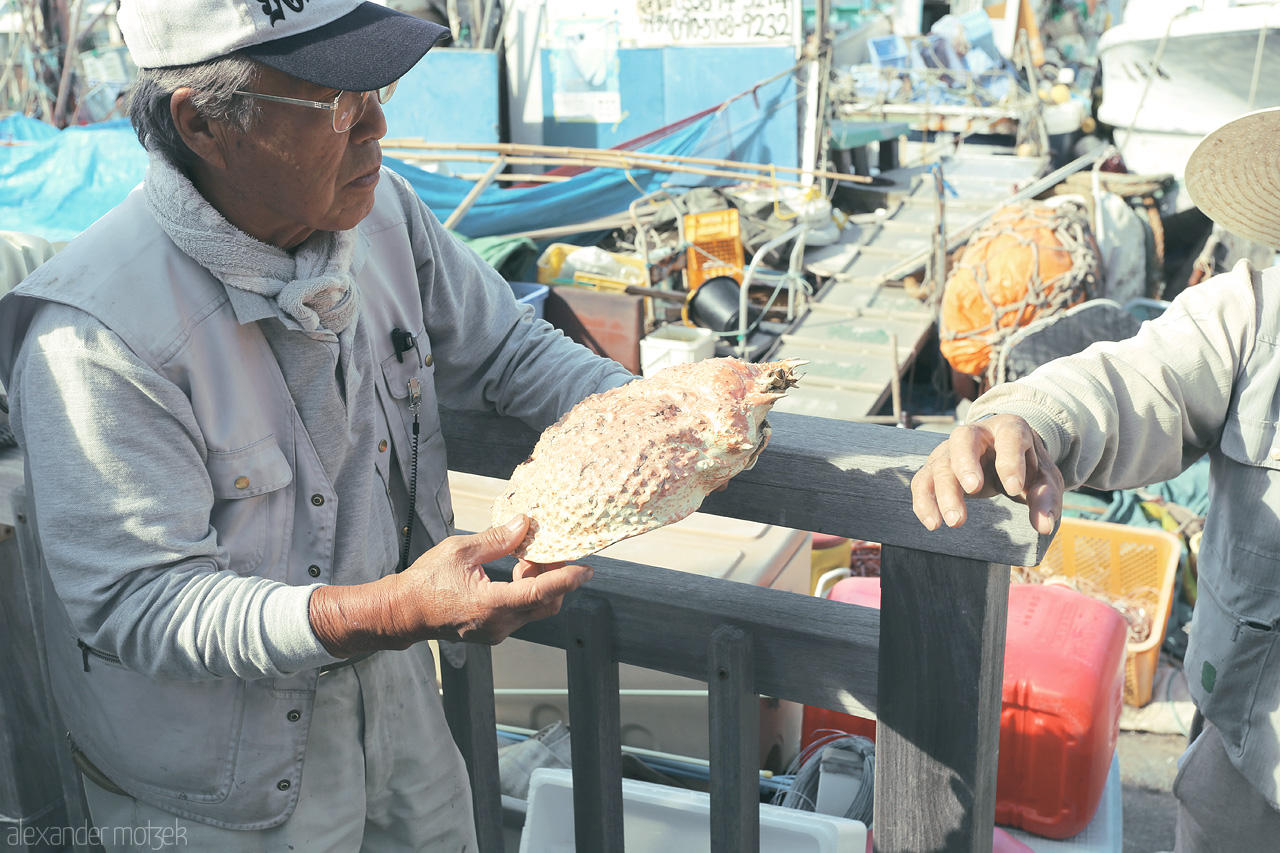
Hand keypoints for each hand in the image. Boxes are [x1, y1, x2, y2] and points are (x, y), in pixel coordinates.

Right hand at [392, 514, 592, 644]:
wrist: (403, 613)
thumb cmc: (427, 580)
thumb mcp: (461, 551)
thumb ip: (497, 539)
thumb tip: (524, 524)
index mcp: (491, 605)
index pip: (540, 593)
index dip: (566, 581)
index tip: (586, 570)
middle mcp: (498, 624)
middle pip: (545, 604)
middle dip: (556, 578)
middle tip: (550, 551)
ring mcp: (496, 632)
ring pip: (535, 609)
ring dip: (540, 583)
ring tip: (526, 557)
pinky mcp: (493, 631)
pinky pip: (521, 613)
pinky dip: (527, 592)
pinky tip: (516, 571)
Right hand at [910, 414, 1062, 535]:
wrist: (1006, 458)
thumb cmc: (1026, 466)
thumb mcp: (1044, 479)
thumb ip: (1045, 498)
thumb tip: (1043, 525)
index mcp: (1009, 429)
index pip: (1009, 437)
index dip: (1010, 461)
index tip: (1013, 488)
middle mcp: (976, 434)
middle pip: (962, 440)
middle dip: (965, 464)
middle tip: (973, 489)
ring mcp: (951, 450)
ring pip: (940, 464)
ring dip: (944, 493)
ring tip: (955, 522)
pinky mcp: (936, 467)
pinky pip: (923, 481)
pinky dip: (924, 501)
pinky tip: (933, 523)